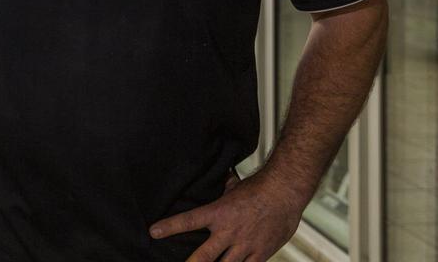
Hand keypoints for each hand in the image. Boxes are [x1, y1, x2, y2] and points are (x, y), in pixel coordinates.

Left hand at [148, 170, 305, 261]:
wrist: (284, 192)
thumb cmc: (258, 187)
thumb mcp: (232, 187)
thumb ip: (221, 192)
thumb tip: (216, 183)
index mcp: (218, 213)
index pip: (188, 220)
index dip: (170, 226)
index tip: (153, 232)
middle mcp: (228, 232)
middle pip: (204, 256)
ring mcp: (244, 245)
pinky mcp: (260, 254)